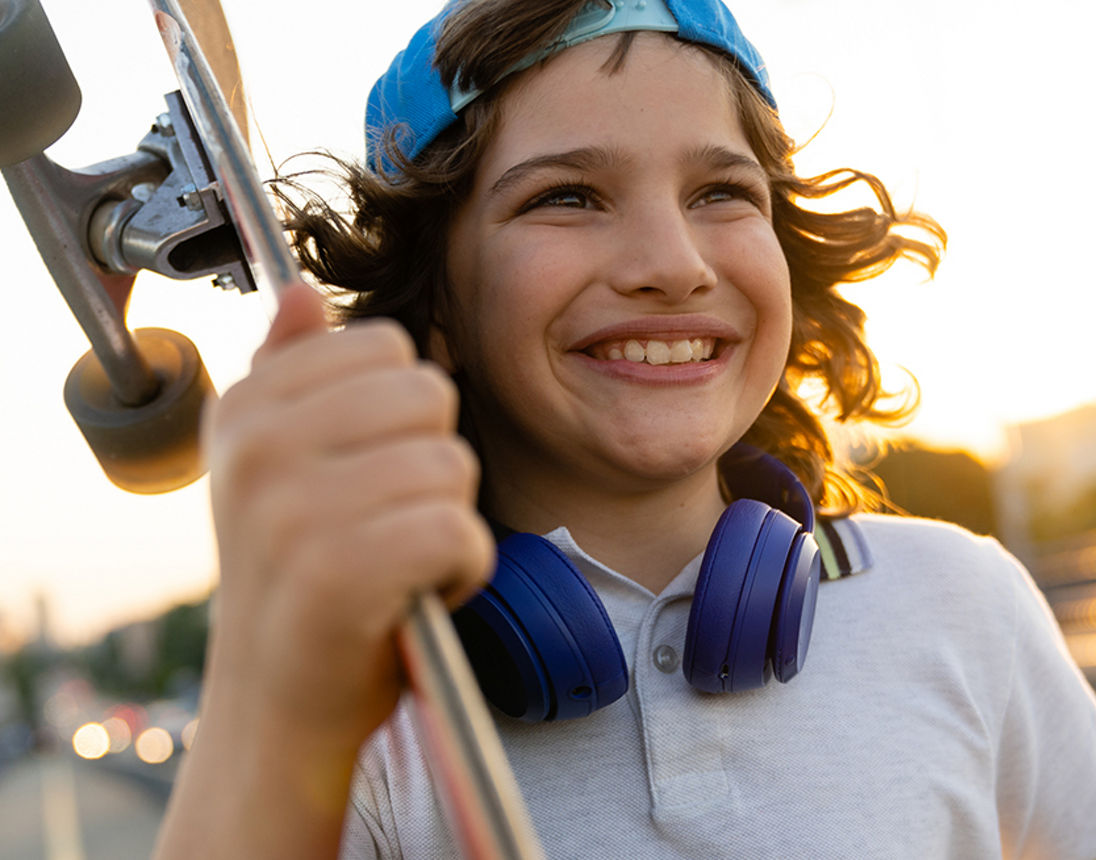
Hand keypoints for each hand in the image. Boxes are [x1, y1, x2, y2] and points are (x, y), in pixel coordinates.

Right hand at [202, 283, 493, 748]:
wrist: (277, 706)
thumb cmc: (296, 580)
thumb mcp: (276, 469)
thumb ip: (290, 375)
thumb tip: (304, 291)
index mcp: (245, 408)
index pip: (387, 345)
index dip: (403, 415)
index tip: (362, 473)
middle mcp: (256, 448)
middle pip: (429, 393)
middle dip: (434, 464)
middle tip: (387, 523)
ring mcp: (289, 509)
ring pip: (450, 462)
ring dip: (450, 523)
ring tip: (399, 562)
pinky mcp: (335, 573)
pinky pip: (457, 528)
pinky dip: (462, 570)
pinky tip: (420, 594)